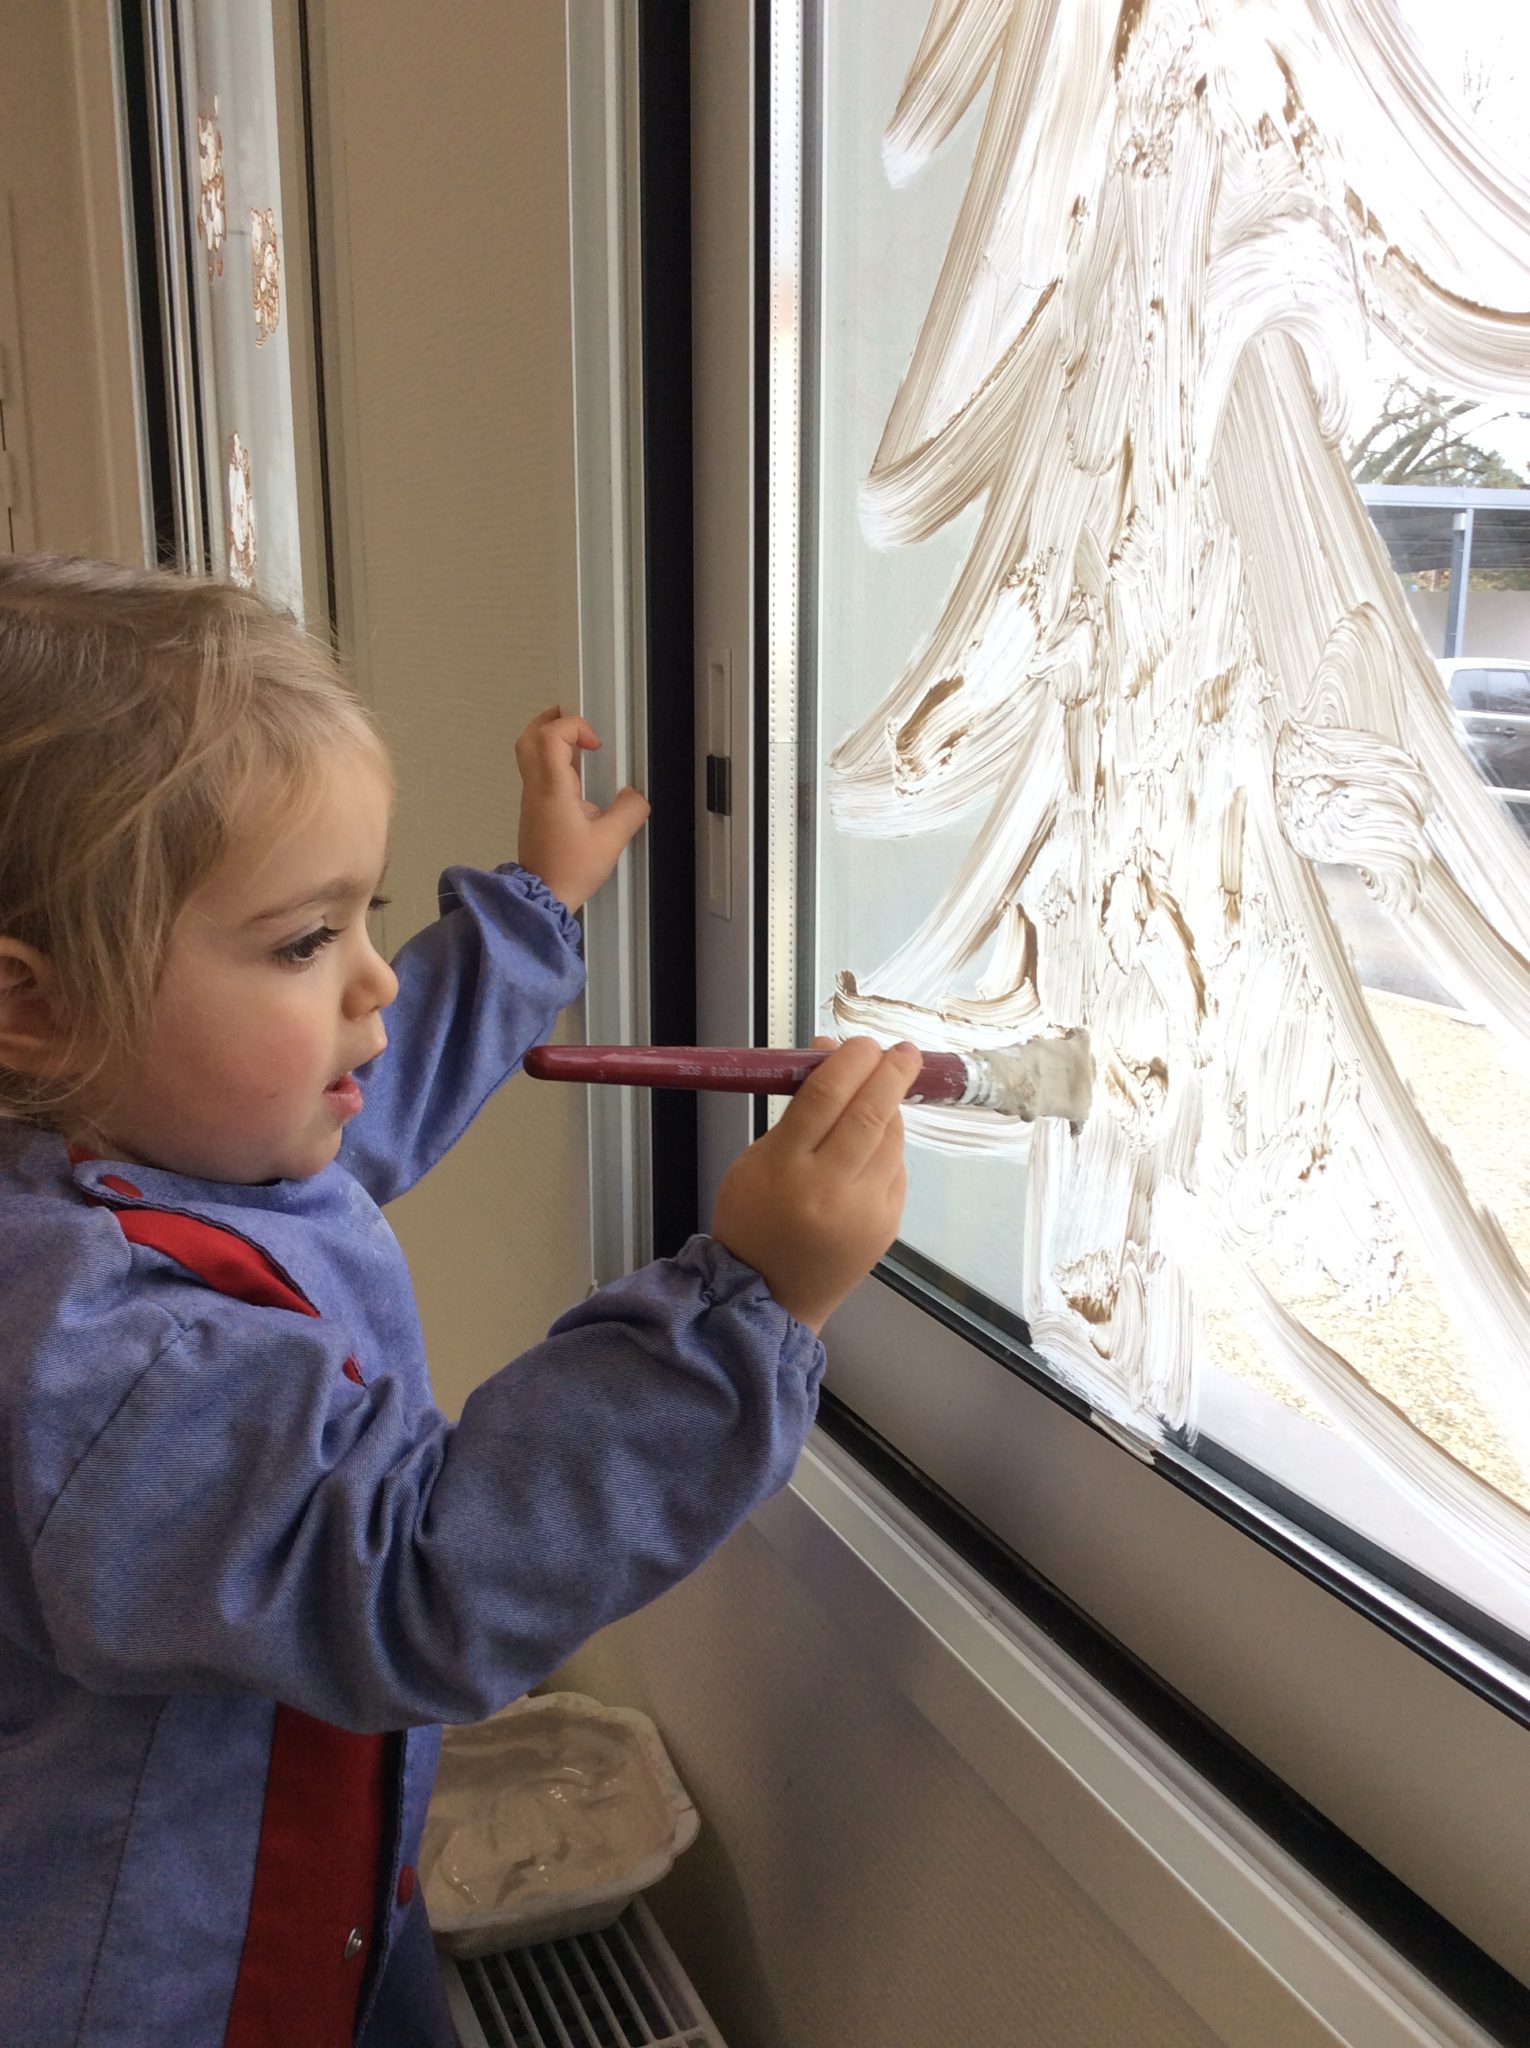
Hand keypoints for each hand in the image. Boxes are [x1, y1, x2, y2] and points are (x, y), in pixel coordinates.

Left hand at [515, 708, 649, 912]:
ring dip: (552, 741)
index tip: (595, 744)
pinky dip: (554, 762)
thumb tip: (634, 796)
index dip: (574, 727)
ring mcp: (532, 799)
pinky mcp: (534, 810)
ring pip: (529, 754)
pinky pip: (537, 774)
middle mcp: (537, 789)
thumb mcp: (610, 842)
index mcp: (552, 790)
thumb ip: (628, 812)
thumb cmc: (569, 871)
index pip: (550, 736)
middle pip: (529, 738)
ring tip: (578, 745)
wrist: (541, 897)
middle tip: (574, 722)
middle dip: (552, 721)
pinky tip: (576, 776)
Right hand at [709, 1036, 919, 1332]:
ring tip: (883, 1091)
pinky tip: (874, 1141)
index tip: (861, 1042)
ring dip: (890, 1109)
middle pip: (869, 1115)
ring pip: (891, 1140)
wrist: (770, 1296)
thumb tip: (832, 1056)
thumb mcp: (756, 1161)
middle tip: (902, 1052)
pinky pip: (895, 1170)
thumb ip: (798, 1111)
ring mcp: (864, 1211)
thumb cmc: (754, 1222)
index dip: (848, 1062)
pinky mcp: (887, 1225)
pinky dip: (888, 1148)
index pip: (825, 1098)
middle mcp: (830, 1190)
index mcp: (786, 1169)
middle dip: (891, 1074)